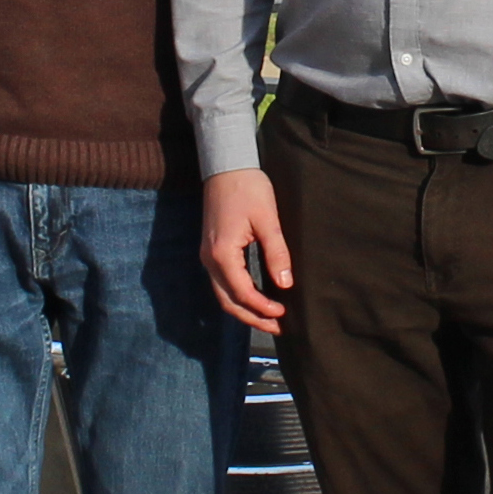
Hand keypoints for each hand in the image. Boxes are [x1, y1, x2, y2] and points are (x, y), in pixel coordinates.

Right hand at [201, 168, 292, 334]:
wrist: (226, 166)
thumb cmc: (248, 187)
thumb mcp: (268, 219)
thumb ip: (277, 252)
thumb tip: (285, 283)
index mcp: (222, 254)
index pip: (243, 293)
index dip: (263, 307)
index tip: (284, 314)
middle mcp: (209, 259)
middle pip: (228, 302)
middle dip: (253, 318)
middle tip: (279, 328)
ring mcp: (207, 256)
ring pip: (223, 295)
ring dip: (245, 310)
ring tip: (270, 319)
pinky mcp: (211, 251)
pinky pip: (222, 283)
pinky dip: (238, 297)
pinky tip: (257, 298)